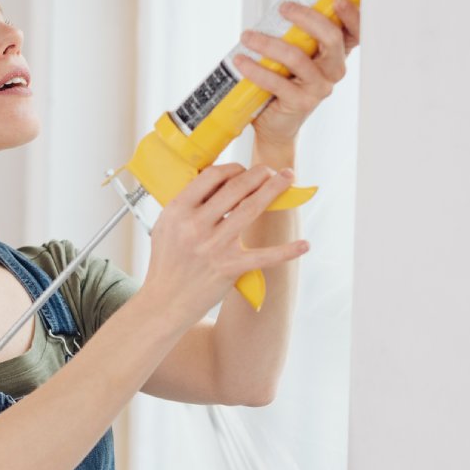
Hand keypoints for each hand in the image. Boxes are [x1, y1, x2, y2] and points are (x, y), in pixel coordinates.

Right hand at [139, 162, 311, 330]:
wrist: (164, 301)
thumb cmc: (166, 262)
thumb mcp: (165, 225)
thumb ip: (186, 204)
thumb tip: (214, 183)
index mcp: (178, 211)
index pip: (211, 177)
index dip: (232, 168)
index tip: (243, 169)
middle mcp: (195, 226)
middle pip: (235, 188)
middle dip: (258, 174)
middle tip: (270, 170)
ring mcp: (214, 246)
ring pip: (250, 209)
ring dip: (273, 190)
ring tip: (287, 178)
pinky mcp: (229, 268)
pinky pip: (263, 256)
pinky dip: (286, 251)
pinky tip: (304, 244)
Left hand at [235, 0, 360, 150]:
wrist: (276, 124)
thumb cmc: (284, 83)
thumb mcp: (295, 56)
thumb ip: (297, 35)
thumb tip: (282, 7)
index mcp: (335, 55)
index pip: (354, 32)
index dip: (352, 15)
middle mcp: (333, 70)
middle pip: (331, 38)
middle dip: (307, 17)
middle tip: (283, 8)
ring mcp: (319, 87)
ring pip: (298, 57)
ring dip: (268, 43)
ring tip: (247, 36)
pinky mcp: (301, 102)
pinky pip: (277, 81)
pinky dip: (255, 69)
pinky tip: (241, 60)